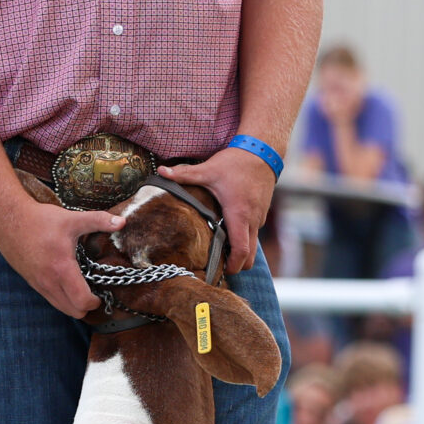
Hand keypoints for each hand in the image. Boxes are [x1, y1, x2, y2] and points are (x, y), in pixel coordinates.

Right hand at [0, 194, 128, 317]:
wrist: (7, 220)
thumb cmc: (39, 219)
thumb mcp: (72, 219)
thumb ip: (98, 221)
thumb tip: (122, 222)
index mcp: (62, 269)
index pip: (82, 302)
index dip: (95, 302)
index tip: (100, 292)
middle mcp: (49, 282)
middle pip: (73, 311)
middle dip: (86, 306)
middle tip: (93, 292)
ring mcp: (38, 284)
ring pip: (61, 308)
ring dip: (73, 303)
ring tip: (81, 287)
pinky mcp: (31, 282)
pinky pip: (50, 299)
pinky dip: (61, 297)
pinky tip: (65, 281)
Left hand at [160, 146, 279, 274]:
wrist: (263, 152)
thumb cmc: (236, 162)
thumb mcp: (208, 169)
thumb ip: (184, 173)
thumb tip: (161, 171)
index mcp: (239, 215)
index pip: (242, 251)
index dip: (233, 266)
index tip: (221, 271)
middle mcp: (253, 220)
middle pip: (250, 257)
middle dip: (237, 266)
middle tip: (218, 268)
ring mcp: (259, 218)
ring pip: (252, 245)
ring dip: (239, 252)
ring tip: (220, 252)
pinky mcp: (261, 213)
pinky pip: (254, 234)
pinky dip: (243, 239)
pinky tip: (228, 232)